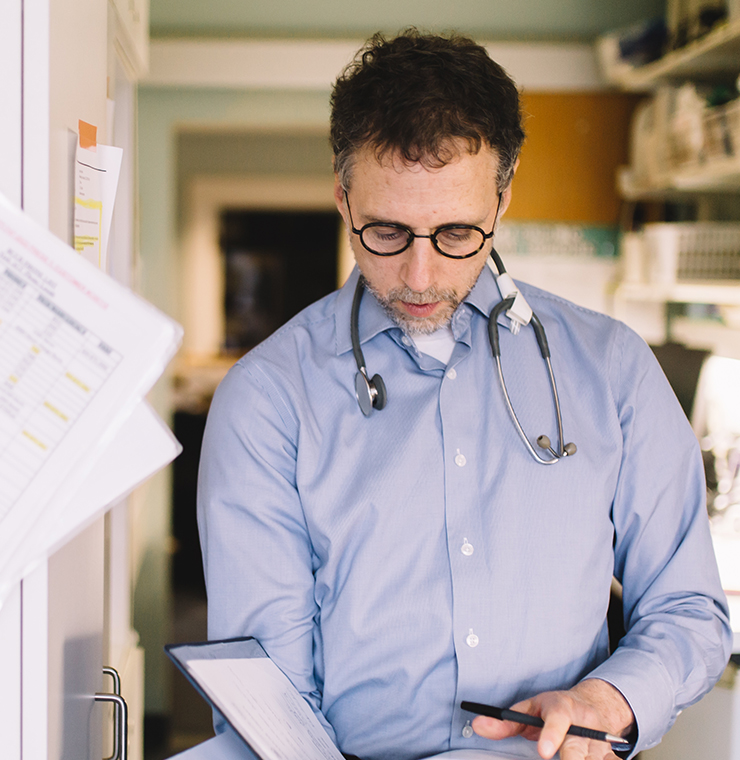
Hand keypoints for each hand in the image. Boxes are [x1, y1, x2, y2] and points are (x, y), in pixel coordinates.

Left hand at [471, 679, 634, 759]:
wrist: (593, 706)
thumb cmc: (554, 710)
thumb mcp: (529, 709)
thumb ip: (505, 721)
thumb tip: (477, 725)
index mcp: (563, 707)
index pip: (559, 719)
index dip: (552, 736)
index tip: (543, 752)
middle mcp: (586, 724)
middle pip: (578, 750)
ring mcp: (602, 742)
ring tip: (561, 758)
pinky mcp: (611, 756)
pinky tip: (579, 759)